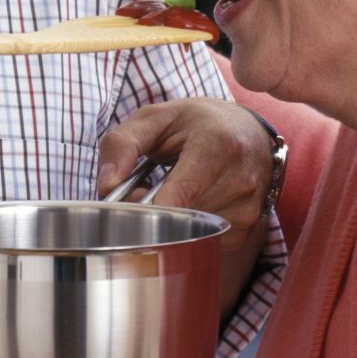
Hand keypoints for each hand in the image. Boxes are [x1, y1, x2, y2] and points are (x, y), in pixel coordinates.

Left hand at [97, 97, 272, 249]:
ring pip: (191, 231)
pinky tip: (193, 201)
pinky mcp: (250, 227)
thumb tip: (106, 185)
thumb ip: (122, 144)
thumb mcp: (154, 118)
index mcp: (217, 143)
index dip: (149, 208)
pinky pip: (206, 239)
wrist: (249, 131)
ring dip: (173, 219)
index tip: (127, 210)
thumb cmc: (197, 122)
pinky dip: (191, 227)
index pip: (182, 193)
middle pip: (181, 216)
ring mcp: (248, 206)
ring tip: (174, 188)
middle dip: (154, 211)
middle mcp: (240, 178)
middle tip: (145, 189)